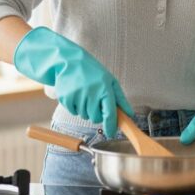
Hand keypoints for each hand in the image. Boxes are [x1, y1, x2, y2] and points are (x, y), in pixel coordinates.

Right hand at [14, 27, 132, 137]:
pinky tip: (77, 95)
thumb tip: (129, 114)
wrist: (69, 62)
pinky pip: (73, 112)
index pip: (109, 113)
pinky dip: (76, 107)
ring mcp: (77, 96)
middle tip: (95, 101)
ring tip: (85, 94)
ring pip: (84, 116)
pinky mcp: (65, 98)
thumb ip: (120, 99)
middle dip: (97, 113)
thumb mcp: (110, 81)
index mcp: (105, 89)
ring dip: (86, 110)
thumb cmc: (92, 71)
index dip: (111, 126)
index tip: (111, 132)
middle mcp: (91, 93)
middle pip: (95, 118)